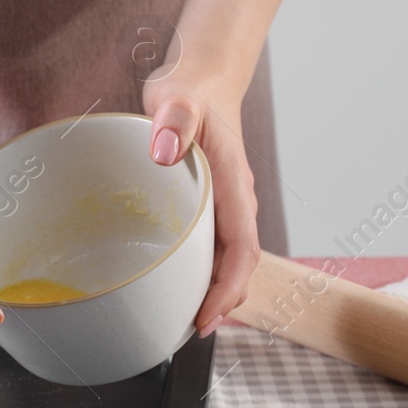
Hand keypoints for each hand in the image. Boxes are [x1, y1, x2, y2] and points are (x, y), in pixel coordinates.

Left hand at [142, 72, 259, 336]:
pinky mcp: (210, 202)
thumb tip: (165, 152)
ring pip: (227, 258)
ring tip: (184, 320)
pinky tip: (176, 282)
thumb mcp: (178, 99)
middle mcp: (235, 201)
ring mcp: (224, 204)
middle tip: (190, 331)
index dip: (228, 289)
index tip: (207, 316)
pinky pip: (212, 245)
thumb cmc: (190, 89)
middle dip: (222, 302)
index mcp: (233, 187)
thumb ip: (173, 120)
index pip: (242, 251)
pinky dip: (200, 270)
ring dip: (213, 290)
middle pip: (239, 265)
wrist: (201, 76)